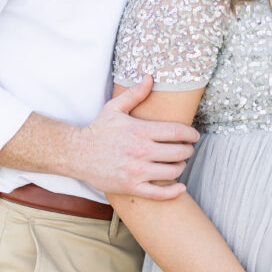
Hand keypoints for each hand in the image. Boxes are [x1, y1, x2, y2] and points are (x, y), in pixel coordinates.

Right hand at [75, 76, 199, 198]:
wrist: (77, 154)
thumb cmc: (98, 130)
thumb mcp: (114, 108)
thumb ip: (134, 93)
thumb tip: (150, 77)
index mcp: (140, 131)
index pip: (177, 132)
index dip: (191, 134)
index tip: (194, 135)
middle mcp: (140, 151)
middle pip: (178, 152)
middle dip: (188, 150)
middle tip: (188, 149)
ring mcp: (136, 171)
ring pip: (172, 172)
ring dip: (181, 167)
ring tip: (179, 163)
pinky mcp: (131, 187)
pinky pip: (159, 193)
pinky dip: (174, 191)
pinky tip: (180, 186)